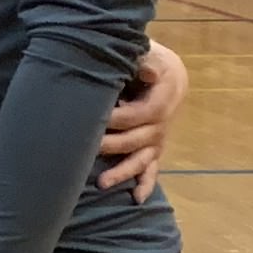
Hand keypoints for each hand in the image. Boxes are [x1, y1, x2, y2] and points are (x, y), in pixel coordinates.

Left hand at [97, 36, 188, 193]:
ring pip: (141, 160)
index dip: (115, 119)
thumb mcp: (149, 54)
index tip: (94, 119)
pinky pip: (151, 169)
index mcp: (160, 101)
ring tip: (101, 184)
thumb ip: (145, 61)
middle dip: (109, 146)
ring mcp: (157, 139)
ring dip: (122, 172)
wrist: (167, 72)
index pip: (136, 115)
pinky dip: (146, 184)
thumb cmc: (149, 61)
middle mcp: (160, 125)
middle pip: (134, 140)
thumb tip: (148, 70)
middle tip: (84, 149)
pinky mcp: (153, 148)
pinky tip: (136, 199)